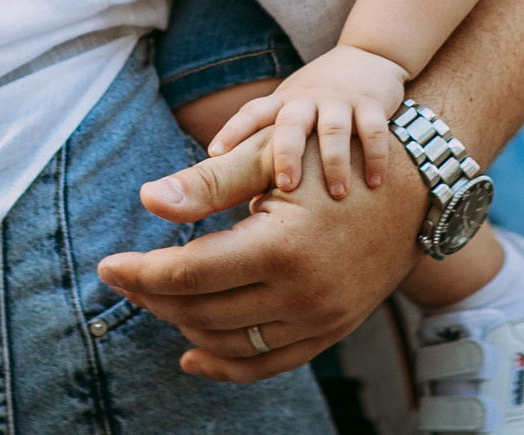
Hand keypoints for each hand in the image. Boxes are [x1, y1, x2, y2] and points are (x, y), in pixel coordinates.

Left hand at [98, 128, 425, 380]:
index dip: (140, 273)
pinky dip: (226, 362)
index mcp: (281, 249)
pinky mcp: (332, 330)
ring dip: (184, 327)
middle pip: (203, 313)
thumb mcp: (271, 159)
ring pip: (231, 343)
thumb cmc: (336, 159)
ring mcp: (321, 319)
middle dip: (154, 298)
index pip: (188, 275)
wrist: (416, 188)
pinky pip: (269, 363)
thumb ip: (207, 184)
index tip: (107, 266)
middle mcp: (303, 295)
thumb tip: (146, 198)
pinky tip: (192, 351)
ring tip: (156, 301)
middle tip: (125, 278)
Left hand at [208, 46, 405, 199]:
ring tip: (337, 193)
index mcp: (283, 103)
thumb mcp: (289, 113)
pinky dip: (375, 156)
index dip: (233, 131)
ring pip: (333, 129)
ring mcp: (339, 100)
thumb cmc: (318, 101)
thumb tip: (251, 205)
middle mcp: (307, 99)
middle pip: (291, 123)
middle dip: (287, 154)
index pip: (252, 113)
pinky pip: (373, 129)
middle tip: (286, 187)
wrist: (367, 57)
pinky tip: (375, 182)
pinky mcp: (371, 103)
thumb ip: (272, 150)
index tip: (215, 153)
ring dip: (334, 162)